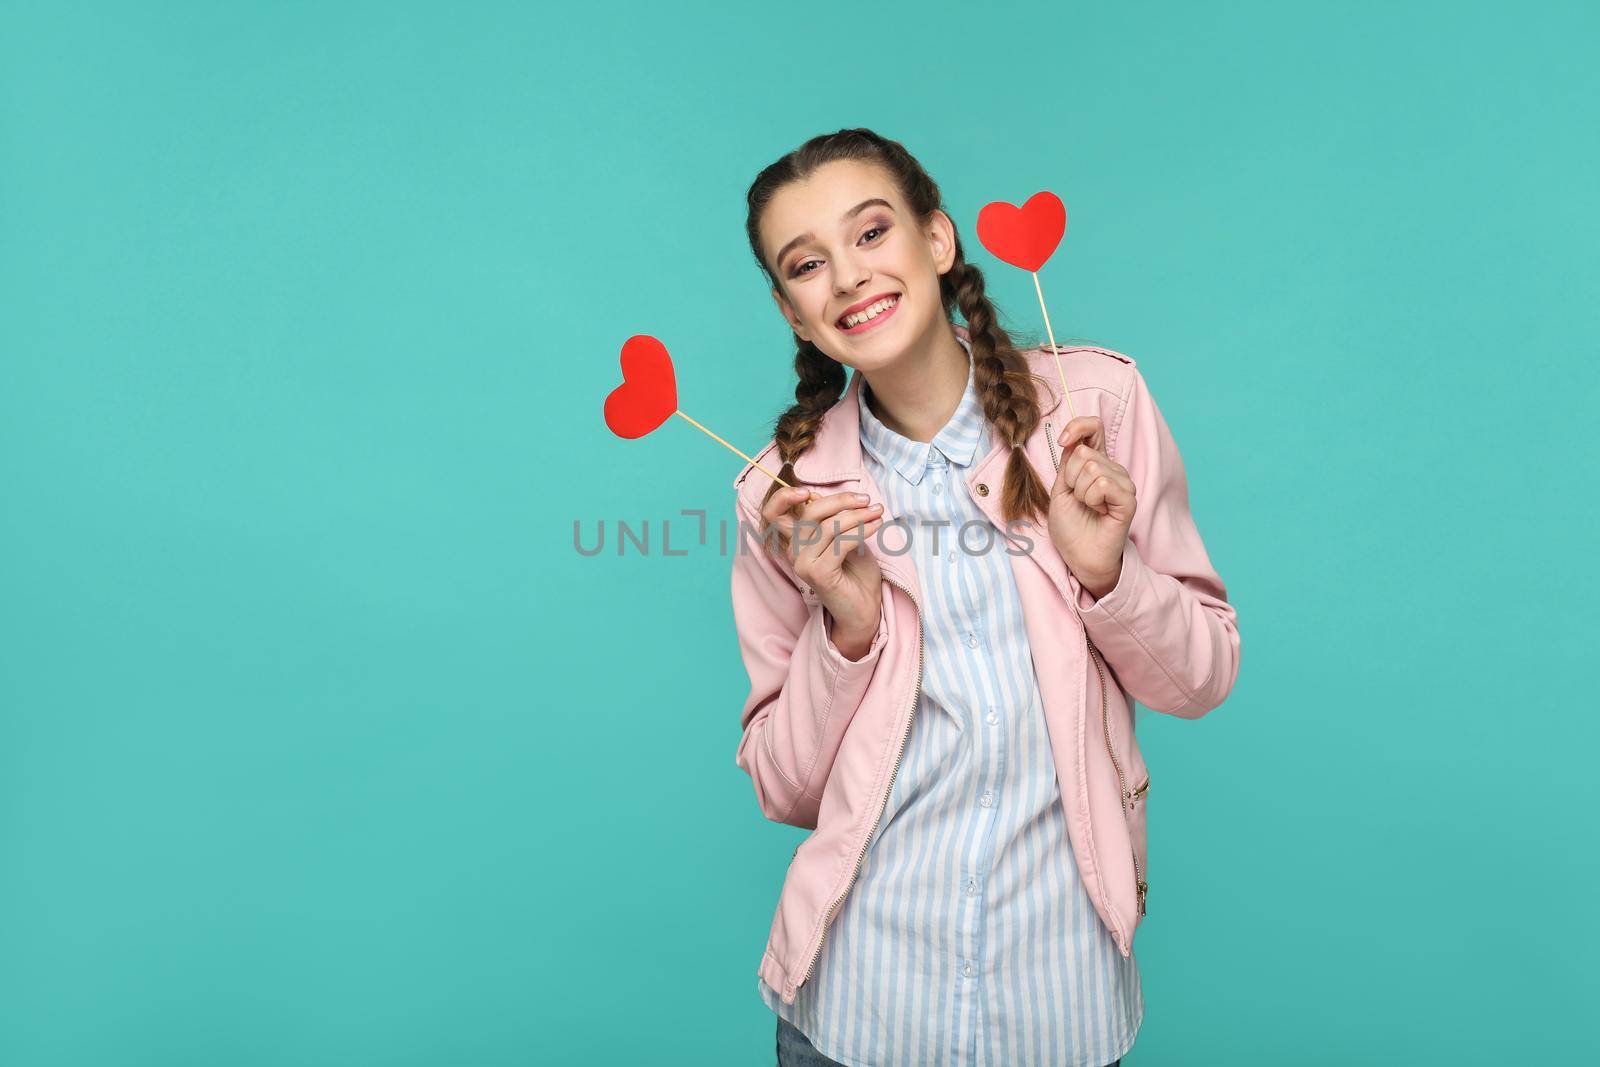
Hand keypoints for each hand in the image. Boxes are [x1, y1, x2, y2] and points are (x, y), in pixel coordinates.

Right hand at [759, 486, 885, 650]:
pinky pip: (840, 543)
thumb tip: (829, 495)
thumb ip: (833, 519)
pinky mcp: (818, 574)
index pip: (774, 514)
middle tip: (866, 500)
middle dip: (840, 501)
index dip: (783, 497)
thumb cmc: (856, 574)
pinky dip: (861, 531)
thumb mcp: (844, 539)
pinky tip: (876, 527)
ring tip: (877, 513)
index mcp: (796, 542)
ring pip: (828, 527)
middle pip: (809, 513)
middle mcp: (794, 553)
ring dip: (857, 516)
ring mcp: (804, 564)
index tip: (808, 489)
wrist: (865, 610)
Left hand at [1047, 416, 1135, 598]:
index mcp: (1095, 463)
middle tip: (1077, 498)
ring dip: (1080, 492)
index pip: (1094, 427)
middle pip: (1084, 452)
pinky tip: (1098, 511)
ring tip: (1088, 507)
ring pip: (1092, 468)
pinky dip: (1092, 499)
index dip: (1078, 426)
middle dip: (1070, 477)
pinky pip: (1103, 484)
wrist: (1079, 556)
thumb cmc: (1071, 526)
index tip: (1063, 440)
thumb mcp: (1060, 488)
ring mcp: (1123, 483)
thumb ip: (1067, 462)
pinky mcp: (1128, 499)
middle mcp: (1112, 469)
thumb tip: (1072, 438)